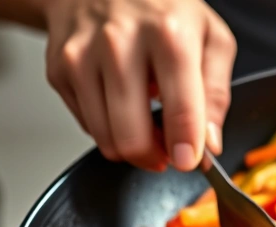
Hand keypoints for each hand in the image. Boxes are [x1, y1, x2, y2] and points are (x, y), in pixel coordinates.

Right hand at [42, 0, 235, 170]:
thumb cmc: (161, 8)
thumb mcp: (209, 37)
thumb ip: (216, 93)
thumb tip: (209, 143)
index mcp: (168, 34)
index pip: (179, 108)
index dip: (186, 148)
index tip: (188, 162)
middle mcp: (120, 43)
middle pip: (132, 137)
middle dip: (154, 157)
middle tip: (167, 150)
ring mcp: (82, 57)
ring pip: (106, 140)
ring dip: (131, 147)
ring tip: (146, 122)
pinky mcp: (59, 70)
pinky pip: (87, 126)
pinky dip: (108, 126)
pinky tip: (120, 101)